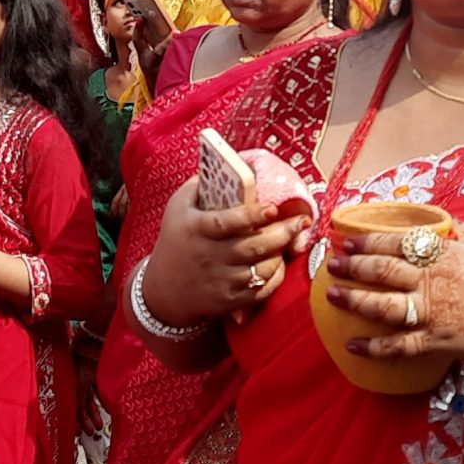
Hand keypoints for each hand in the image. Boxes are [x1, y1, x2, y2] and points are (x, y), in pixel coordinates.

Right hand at [144, 181, 306, 327]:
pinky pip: (260, 291)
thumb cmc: (176, 238)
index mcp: (196, 229)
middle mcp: (208, 256)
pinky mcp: (228, 300)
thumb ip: (200, 185)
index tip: (272, 207)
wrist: (163, 288)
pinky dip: (275, 277)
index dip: (252, 215)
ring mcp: (219, 280)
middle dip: (282, 233)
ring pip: (260, 270)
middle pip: (253, 246)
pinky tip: (279, 263)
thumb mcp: (178, 206)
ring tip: (290, 240)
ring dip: (281, 255)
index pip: (227, 222)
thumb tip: (228, 163)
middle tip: (300, 221)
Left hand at [321, 219, 463, 371]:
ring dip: (354, 300)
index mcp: (444, 255)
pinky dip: (374, 348)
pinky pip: (399, 346)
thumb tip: (437, 220)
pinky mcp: (434, 341)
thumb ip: (458, 230)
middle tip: (332, 264)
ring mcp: (432, 313)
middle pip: (383, 272)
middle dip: (353, 267)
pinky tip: (352, 345)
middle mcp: (433, 282)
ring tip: (333, 295)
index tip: (348, 240)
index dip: (368, 241)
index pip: (398, 243)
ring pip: (384, 306)